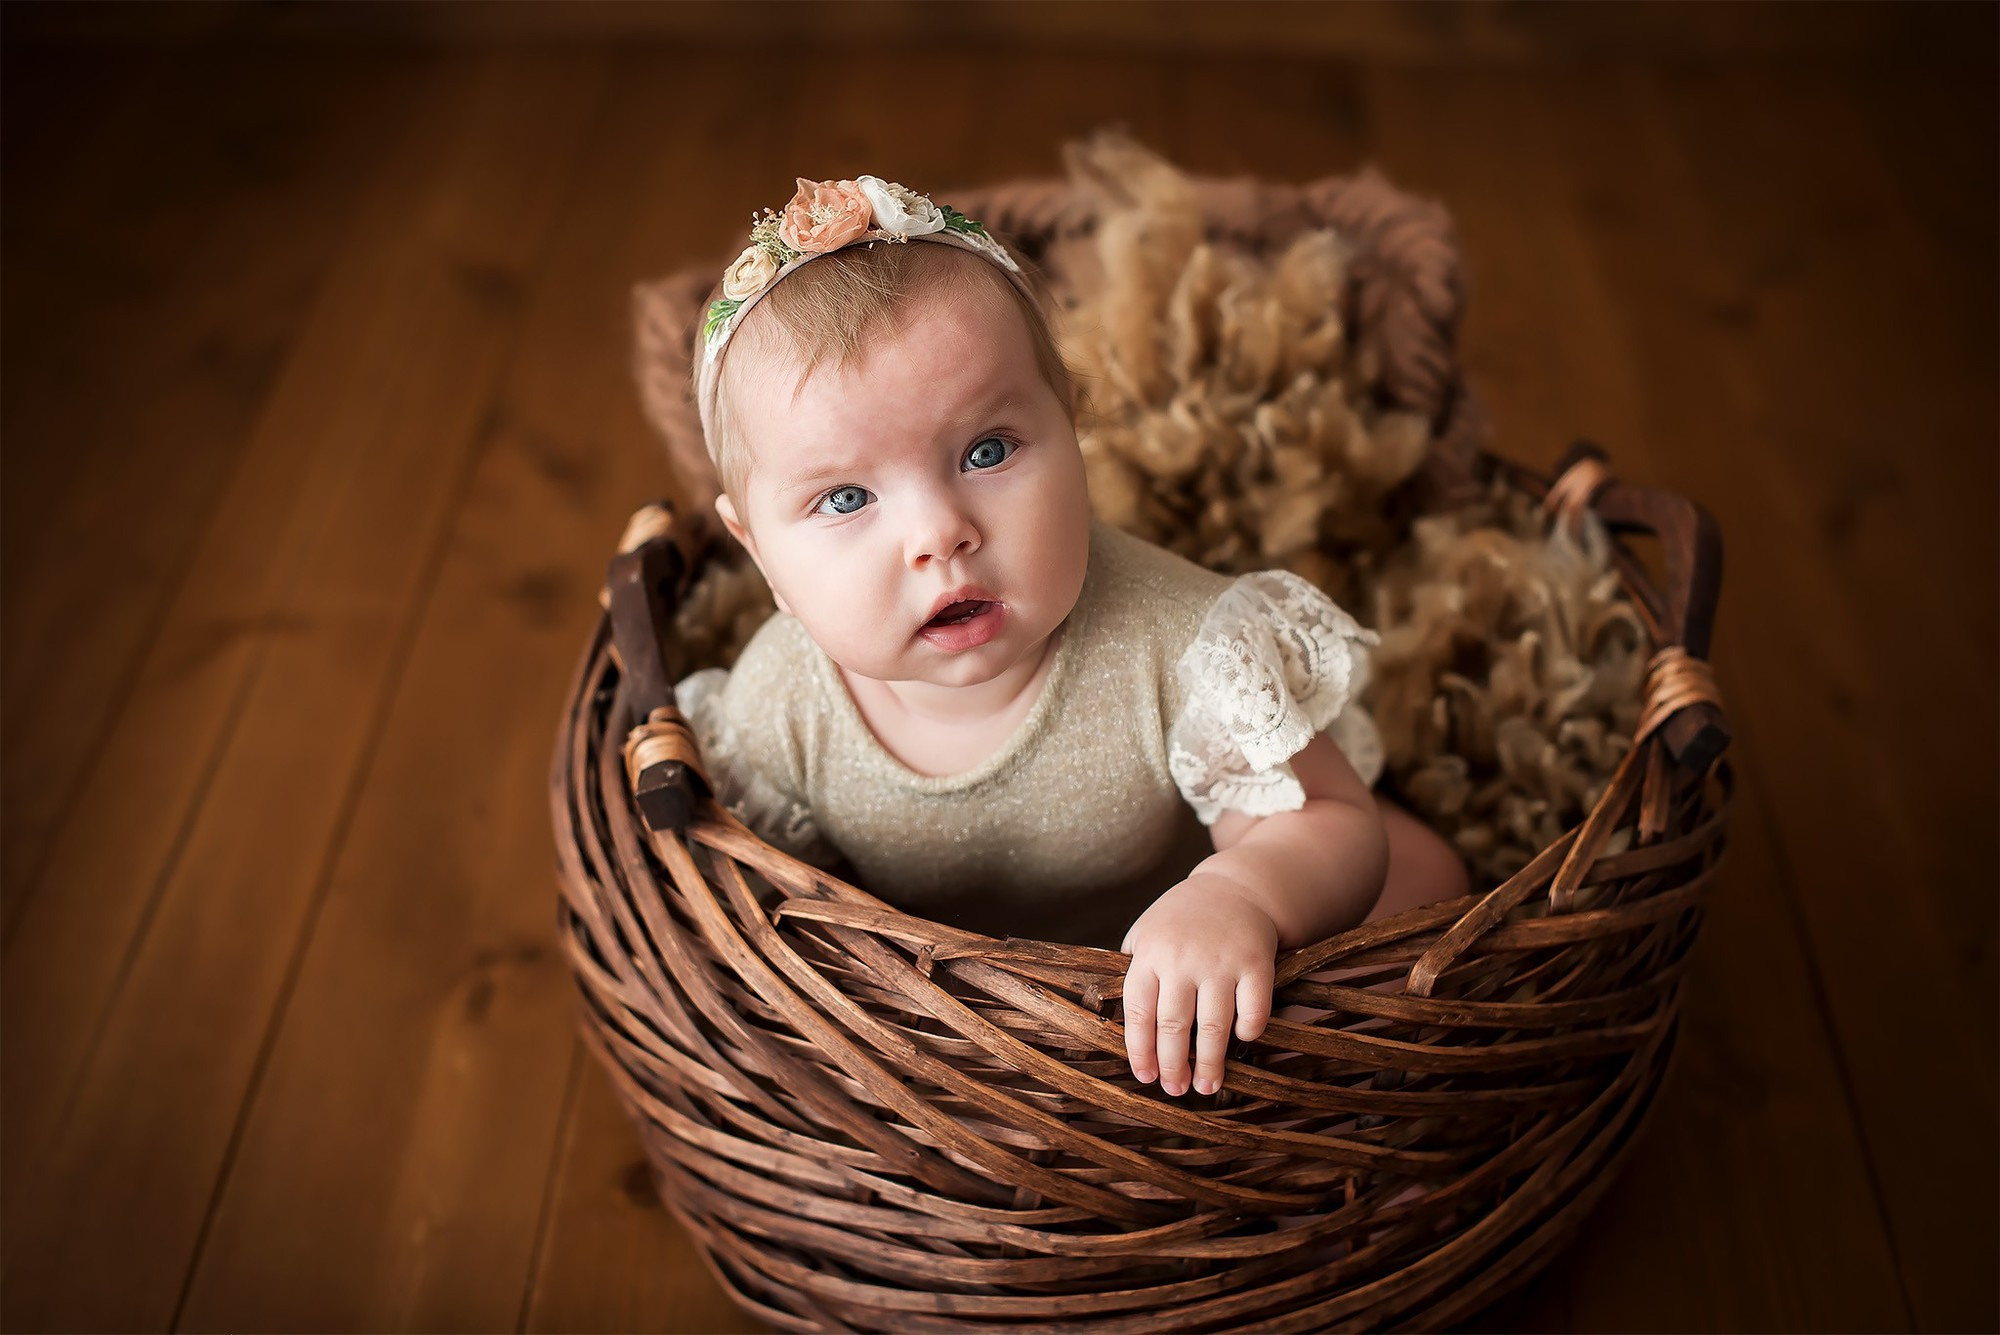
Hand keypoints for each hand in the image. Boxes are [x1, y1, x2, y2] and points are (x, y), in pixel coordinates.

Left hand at [1120, 872, 1278, 1096]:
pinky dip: (1247, 1032)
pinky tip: (1240, 1042)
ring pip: (1213, 1025)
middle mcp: (1182, 958)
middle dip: (1172, 1066)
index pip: (1138, 1012)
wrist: (1235, 888)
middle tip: (1175, 1090)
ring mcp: (1221, 961)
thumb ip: (1133, 972)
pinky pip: (1253, 1010)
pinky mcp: (1256, 962)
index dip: (1139, 1050)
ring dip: (1210, 1063)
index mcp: (1149, 954)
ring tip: (1206, 1087)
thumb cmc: (1182, 921)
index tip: (1145, 1077)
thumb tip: (1118, 1027)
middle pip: (1173, 1026)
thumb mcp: (1146, 934)